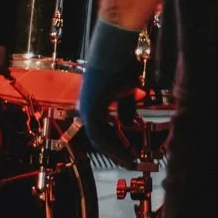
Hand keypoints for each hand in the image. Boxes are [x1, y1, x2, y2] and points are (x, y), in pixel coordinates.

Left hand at [76, 18, 142, 164]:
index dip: (115, 145)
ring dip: (114, 152)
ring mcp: (87, 108)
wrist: (115, 53)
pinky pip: (97, 134)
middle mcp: (87, 107)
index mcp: (94, 104)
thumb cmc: (121, 67)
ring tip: (130, 162)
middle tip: (131, 164)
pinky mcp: (90, 108)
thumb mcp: (126, 91)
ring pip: (97, 139)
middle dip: (116, 152)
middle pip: (98, 138)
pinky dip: (111, 146)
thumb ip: (124, 108)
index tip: (129, 155)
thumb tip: (125, 123)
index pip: (101, 131)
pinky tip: (124, 152)